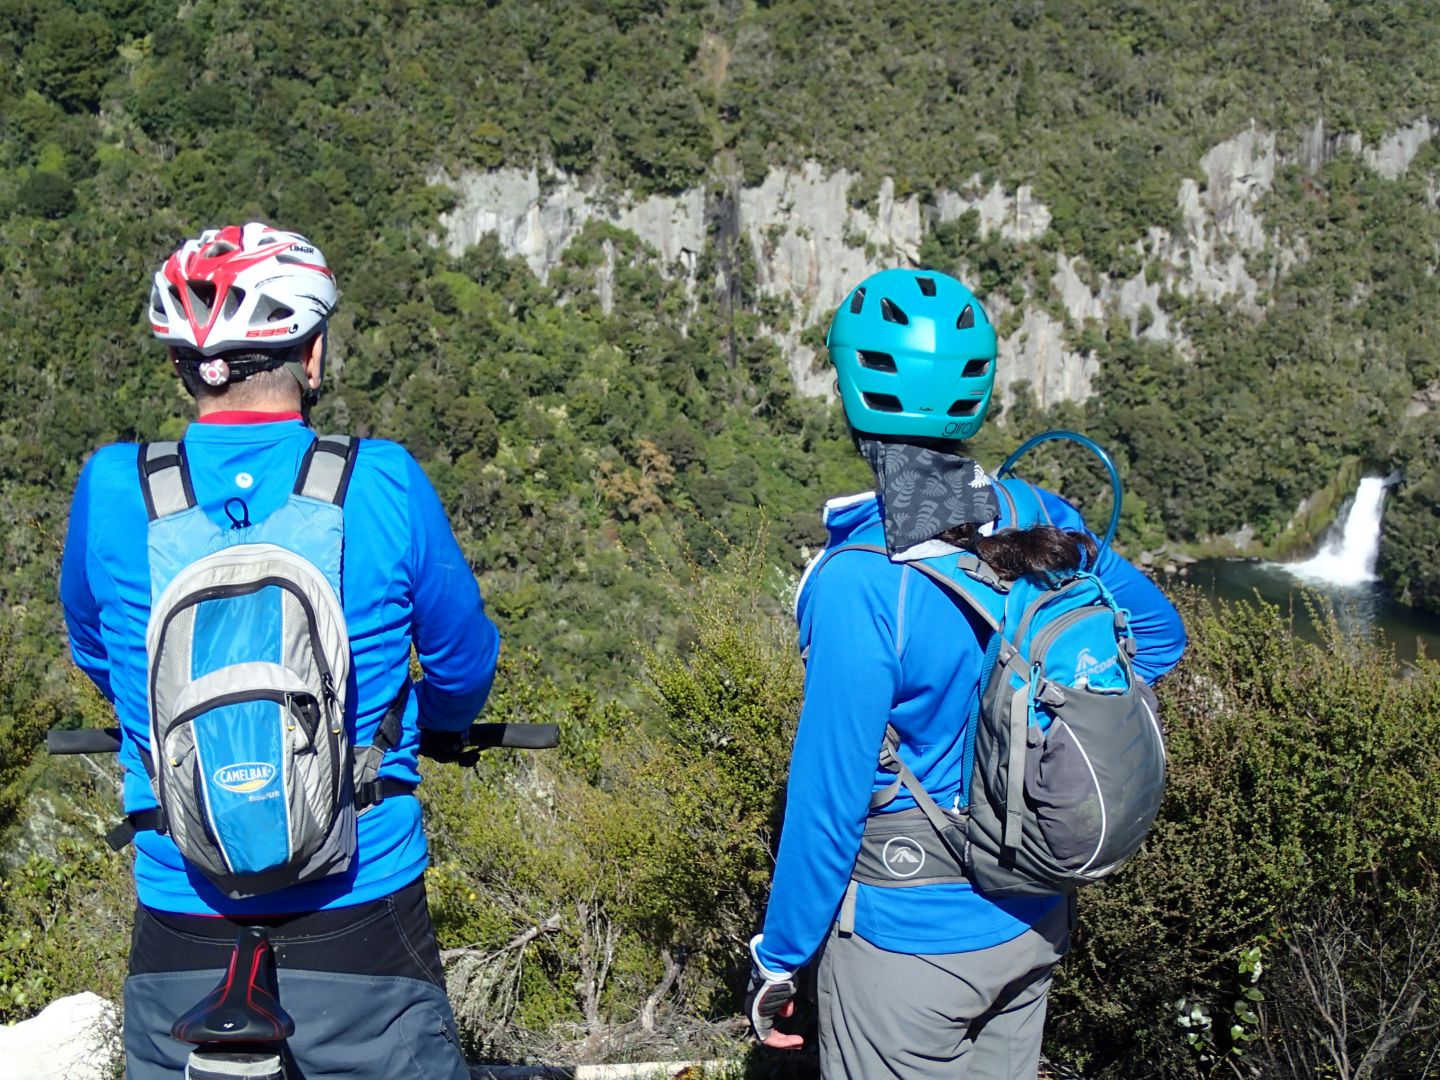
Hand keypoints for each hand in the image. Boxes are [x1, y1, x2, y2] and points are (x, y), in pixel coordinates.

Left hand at [745, 935, 802, 1049]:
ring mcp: (754, 1013)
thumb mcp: (786, 992)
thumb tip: (787, 1013)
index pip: (769, 1020)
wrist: (775, 969)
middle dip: (784, 1040)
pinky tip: (794, 1041)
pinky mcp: (756, 1017)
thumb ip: (785, 1004)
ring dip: (784, 1041)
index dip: (782, 1030)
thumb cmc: (782, 976)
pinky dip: (781, 1041)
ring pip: (767, 1035)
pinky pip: (767, 1037)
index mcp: (759, 1001)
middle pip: (768, 1030)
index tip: (796, 1035)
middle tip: (798, 1043)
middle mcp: (754, 1008)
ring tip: (798, 1042)